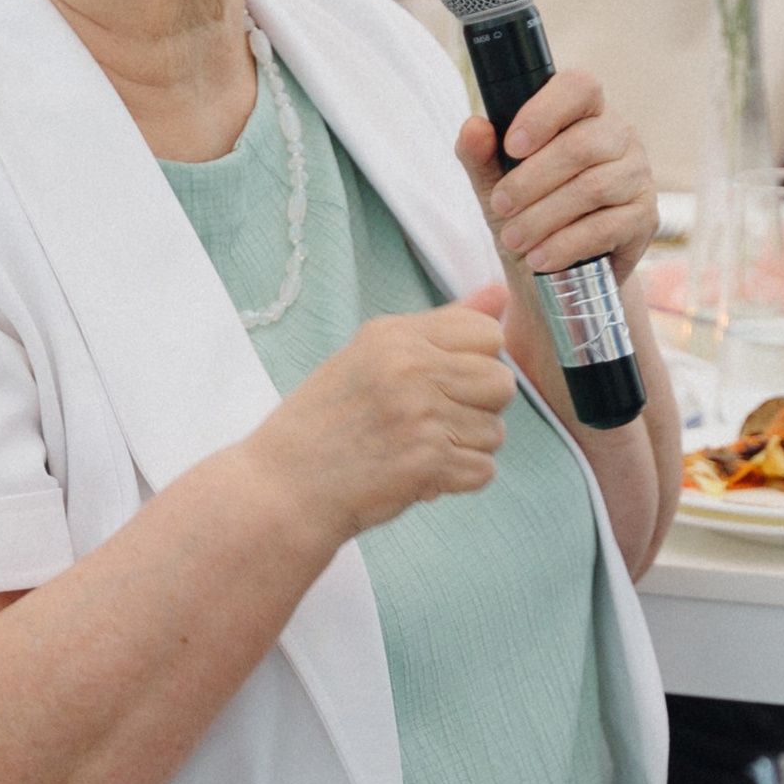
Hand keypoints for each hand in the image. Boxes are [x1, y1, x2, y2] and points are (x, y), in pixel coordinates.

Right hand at [255, 289, 515, 545]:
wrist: (282, 489)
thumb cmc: (324, 423)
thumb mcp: (371, 355)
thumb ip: (441, 325)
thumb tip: (501, 294)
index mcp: (394, 335)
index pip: (486, 331)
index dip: (475, 361)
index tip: (442, 382)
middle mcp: (410, 368)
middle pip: (501, 382)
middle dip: (478, 408)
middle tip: (434, 422)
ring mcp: (421, 415)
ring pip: (496, 431)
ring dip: (465, 448)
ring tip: (419, 449)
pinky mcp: (428, 461)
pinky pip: (484, 470)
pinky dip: (457, 480)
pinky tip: (419, 475)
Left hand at [457, 70, 657, 287]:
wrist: (559, 269)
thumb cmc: (528, 208)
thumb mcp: (495, 181)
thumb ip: (479, 154)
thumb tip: (473, 128)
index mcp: (585, 112)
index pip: (578, 87)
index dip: (544, 113)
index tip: (511, 146)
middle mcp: (619, 136)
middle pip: (581, 146)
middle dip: (530, 180)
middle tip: (500, 205)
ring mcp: (637, 176)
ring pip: (593, 188)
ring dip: (543, 217)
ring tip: (513, 238)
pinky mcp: (644, 217)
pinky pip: (607, 228)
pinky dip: (566, 245)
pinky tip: (540, 257)